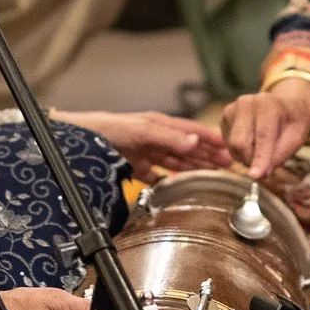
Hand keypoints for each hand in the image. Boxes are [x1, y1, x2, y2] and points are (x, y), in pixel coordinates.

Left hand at [58, 109, 229, 177]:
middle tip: (227, 164)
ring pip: (176, 161)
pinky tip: (179, 185)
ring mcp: (147, 152)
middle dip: (208, 155)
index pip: (191, 131)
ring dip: (194, 167)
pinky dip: (170, 180)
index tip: (228, 147)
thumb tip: (194, 142)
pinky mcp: (136, 167)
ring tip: (211, 174)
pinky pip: (158, 175)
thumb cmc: (109, 128)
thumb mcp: (142, 130)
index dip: (210, 139)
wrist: (81, 140)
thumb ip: (168, 137)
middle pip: (187, 148)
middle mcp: (156, 137)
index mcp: (160, 124)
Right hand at [222, 79, 309, 180]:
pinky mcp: (225, 117)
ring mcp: (233, 109)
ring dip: (246, 157)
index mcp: (268, 104)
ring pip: (232, 145)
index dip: (259, 158)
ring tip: (261, 152)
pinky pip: (228, 144)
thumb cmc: (292, 122)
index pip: (262, 136)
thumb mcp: (296, 138)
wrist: (285, 105)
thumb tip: (261, 173)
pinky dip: (240, 151)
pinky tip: (252, 144)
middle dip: (251, 160)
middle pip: (240, 142)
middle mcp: (246, 102)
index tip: (256, 177)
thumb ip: (279, 154)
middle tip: (265, 168)